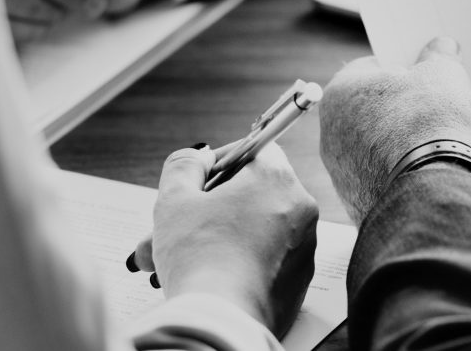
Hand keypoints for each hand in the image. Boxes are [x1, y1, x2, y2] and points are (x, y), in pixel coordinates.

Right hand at [132, 143, 318, 337]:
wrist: (222, 321)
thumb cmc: (199, 257)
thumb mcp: (175, 199)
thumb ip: (184, 165)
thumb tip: (198, 158)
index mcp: (276, 178)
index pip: (254, 150)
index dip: (221, 161)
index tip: (197, 179)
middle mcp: (299, 210)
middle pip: (248, 196)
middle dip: (204, 209)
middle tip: (171, 225)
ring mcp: (302, 249)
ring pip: (250, 231)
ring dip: (212, 238)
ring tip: (168, 260)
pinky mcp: (297, 283)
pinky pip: (262, 261)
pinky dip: (233, 263)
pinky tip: (199, 277)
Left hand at [319, 37, 470, 223]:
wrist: (431, 191)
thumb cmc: (430, 123)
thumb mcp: (443, 75)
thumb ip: (440, 56)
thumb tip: (442, 47)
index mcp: (340, 91)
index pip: (370, 67)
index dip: (401, 67)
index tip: (423, 73)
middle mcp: (330, 131)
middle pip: (370, 108)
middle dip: (400, 105)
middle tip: (433, 106)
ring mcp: (339, 170)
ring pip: (374, 145)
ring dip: (400, 141)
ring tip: (436, 141)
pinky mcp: (355, 200)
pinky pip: (379, 177)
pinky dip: (400, 172)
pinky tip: (427, 169)